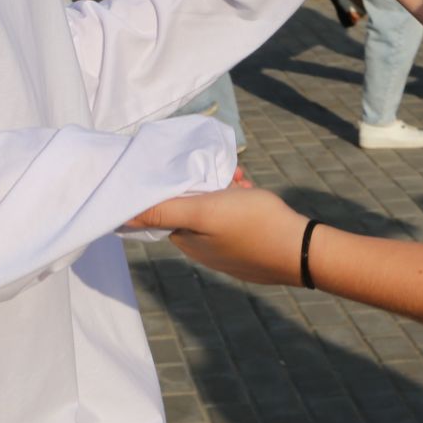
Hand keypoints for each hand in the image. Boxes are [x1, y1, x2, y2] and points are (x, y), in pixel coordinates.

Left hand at [129, 186, 312, 286]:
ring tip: (243, 181)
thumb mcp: (204, 211)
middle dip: (207, 184)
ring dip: (227, 190)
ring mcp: (228, 250)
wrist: (301, 249)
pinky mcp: (248, 248)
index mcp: (187, 241)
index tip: (193, 172)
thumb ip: (164, 210)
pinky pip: (237, 219)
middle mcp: (204, 249)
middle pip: (193, 206)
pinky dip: (243, 202)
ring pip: (217, 209)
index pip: (167, 210)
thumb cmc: (250, 225)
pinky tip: (254, 194)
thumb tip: (121, 215)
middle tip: (227, 174)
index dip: (177, 187)